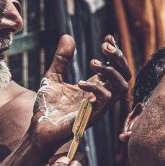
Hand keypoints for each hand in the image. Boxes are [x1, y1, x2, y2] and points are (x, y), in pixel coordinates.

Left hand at [29, 34, 131, 150]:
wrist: (39, 129)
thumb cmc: (48, 107)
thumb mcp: (53, 76)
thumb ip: (62, 58)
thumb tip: (67, 36)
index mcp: (95, 86)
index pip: (115, 67)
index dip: (115, 52)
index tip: (108, 36)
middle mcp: (102, 96)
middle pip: (125, 74)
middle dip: (118, 58)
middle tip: (105, 45)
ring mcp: (100, 107)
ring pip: (122, 86)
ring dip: (111, 71)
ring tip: (93, 62)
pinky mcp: (94, 116)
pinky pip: (106, 100)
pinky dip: (95, 88)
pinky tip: (80, 82)